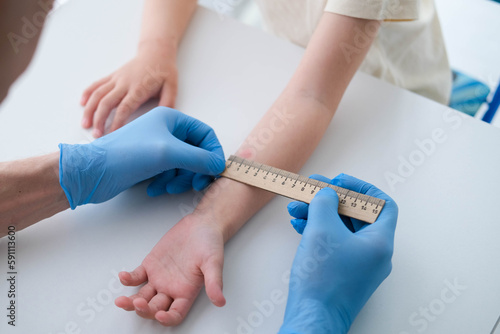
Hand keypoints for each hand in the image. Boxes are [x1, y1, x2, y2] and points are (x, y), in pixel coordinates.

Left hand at [59, 107, 224, 208]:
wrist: (93, 172)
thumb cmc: (128, 155)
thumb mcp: (169, 153)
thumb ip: (199, 158)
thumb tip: (219, 165)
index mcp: (172, 118)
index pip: (205, 134)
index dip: (213, 153)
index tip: (214, 171)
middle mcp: (167, 130)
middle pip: (197, 151)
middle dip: (196, 170)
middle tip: (195, 185)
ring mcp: (158, 147)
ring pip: (185, 164)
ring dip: (181, 179)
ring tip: (169, 188)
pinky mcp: (151, 163)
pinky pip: (171, 172)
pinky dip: (168, 182)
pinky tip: (156, 189)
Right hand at [80, 47, 177, 137]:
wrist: (156, 52)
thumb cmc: (164, 71)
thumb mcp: (172, 86)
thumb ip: (168, 102)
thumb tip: (164, 118)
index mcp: (139, 88)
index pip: (124, 107)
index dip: (117, 122)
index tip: (112, 135)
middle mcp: (124, 83)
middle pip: (106, 102)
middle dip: (99, 120)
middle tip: (97, 135)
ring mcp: (116, 79)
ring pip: (97, 94)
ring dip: (89, 110)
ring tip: (85, 124)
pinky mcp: (112, 76)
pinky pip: (97, 84)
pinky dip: (87, 93)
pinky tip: (82, 103)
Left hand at [114, 213, 225, 325]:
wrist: (201, 225)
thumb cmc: (210, 243)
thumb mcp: (214, 263)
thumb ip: (214, 282)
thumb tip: (220, 301)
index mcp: (187, 292)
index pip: (175, 314)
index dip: (167, 318)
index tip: (160, 316)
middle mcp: (171, 289)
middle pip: (154, 308)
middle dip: (145, 309)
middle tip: (137, 303)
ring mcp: (159, 278)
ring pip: (142, 296)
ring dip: (131, 301)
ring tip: (121, 300)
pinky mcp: (151, 265)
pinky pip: (136, 277)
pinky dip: (128, 279)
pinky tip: (123, 277)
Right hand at [279, 174, 397, 333]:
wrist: (312, 317)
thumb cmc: (322, 278)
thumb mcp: (322, 229)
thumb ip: (326, 203)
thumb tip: (328, 193)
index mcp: (380, 242)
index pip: (382, 205)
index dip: (361, 188)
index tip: (339, 182)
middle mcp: (374, 254)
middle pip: (357, 215)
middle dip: (332, 200)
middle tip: (312, 189)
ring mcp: (359, 265)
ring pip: (341, 229)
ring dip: (320, 214)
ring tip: (297, 208)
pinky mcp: (343, 273)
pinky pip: (334, 244)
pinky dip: (318, 231)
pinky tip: (299, 225)